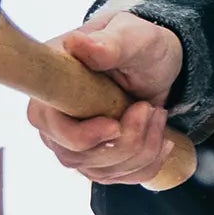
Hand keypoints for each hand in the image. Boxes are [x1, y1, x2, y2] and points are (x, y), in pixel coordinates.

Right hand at [26, 11, 184, 185]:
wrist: (156, 61)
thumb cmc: (137, 42)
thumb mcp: (130, 36)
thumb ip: (107, 43)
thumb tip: (77, 43)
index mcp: (50, 90)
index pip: (53, 130)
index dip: (83, 137)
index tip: (115, 125)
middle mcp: (54, 123)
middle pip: (81, 158)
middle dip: (126, 140)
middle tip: (148, 108)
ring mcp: (74, 146)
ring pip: (104, 171)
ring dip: (143, 147)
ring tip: (158, 113)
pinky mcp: (97, 160)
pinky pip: (120, 177)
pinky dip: (149, 162)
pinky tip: (163, 139)